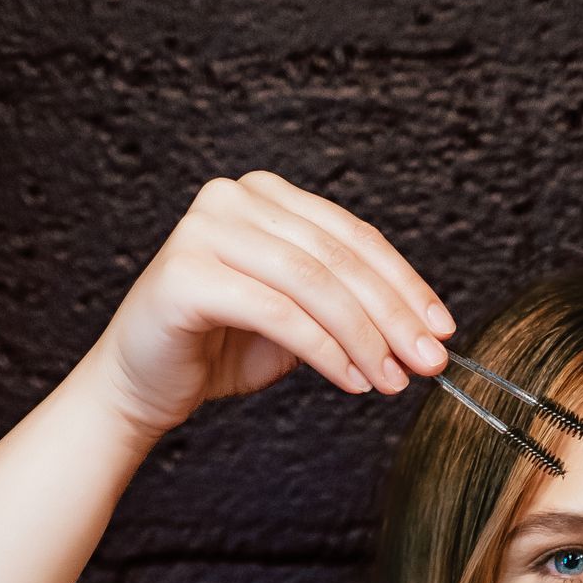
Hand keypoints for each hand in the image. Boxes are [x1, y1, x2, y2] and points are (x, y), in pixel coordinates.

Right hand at [83, 170, 455, 444]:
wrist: (140, 384)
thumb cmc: (218, 349)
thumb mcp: (297, 321)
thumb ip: (345, 307)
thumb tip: (420, 332)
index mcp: (266, 198)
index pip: (352, 235)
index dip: (404, 282)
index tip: (442, 329)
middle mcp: (233, 199)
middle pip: (338, 256)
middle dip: (393, 314)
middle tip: (429, 362)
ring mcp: (205, 229)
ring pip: (313, 282)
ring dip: (365, 336)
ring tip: (392, 380)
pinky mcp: (187, 273)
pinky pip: (278, 312)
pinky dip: (325, 350)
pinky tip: (353, 381)